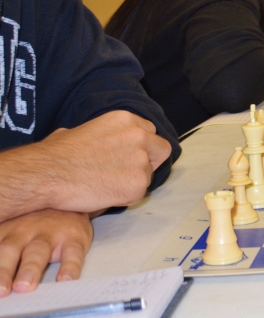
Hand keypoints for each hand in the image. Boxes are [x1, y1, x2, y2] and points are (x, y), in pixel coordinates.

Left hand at [0, 210, 92, 295]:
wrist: (70, 203)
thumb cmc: (34, 226)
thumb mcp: (10, 233)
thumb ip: (0, 251)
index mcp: (4, 232)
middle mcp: (24, 231)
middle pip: (9, 250)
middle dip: (3, 270)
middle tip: (0, 290)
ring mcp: (50, 233)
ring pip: (38, 250)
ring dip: (30, 268)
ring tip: (24, 286)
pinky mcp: (74, 237)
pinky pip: (73, 253)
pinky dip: (69, 267)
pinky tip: (65, 280)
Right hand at [36, 111, 170, 213]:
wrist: (48, 174)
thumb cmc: (56, 154)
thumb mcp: (81, 130)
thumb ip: (102, 135)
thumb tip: (96, 142)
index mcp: (125, 119)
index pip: (149, 132)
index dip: (141, 146)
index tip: (129, 156)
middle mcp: (139, 136)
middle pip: (160, 149)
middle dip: (149, 161)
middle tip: (128, 173)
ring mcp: (141, 160)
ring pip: (148, 174)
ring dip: (133, 181)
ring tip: (106, 185)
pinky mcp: (138, 184)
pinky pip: (139, 194)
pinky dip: (125, 197)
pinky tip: (104, 195)